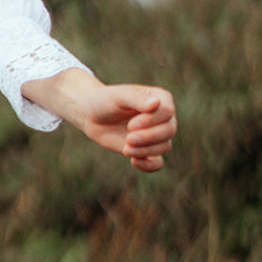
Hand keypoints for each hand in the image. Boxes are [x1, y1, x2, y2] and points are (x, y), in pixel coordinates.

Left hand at [21, 68, 176, 171]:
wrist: (92, 115)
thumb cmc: (105, 101)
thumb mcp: (119, 96)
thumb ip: (137, 99)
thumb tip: (156, 103)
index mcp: (161, 99)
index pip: (167, 112)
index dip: (151, 121)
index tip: (131, 124)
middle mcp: (163, 117)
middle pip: (169, 130)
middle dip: (149, 137)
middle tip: (129, 138)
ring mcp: (157, 134)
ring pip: (165, 146)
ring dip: (146, 150)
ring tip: (126, 148)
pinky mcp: (147, 150)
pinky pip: (157, 163)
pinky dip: (149, 166)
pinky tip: (133, 162)